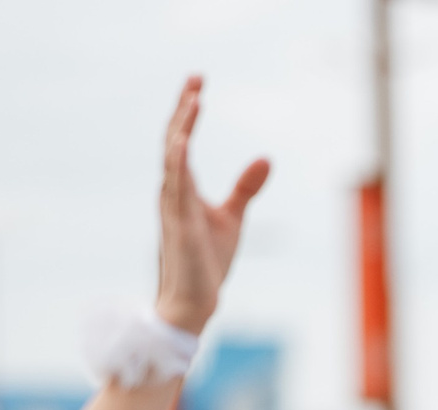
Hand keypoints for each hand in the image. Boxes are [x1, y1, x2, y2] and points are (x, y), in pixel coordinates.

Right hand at [154, 76, 268, 335]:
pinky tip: (183, 141)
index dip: (188, 112)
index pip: (181, 140)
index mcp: (183, 188)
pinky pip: (175, 188)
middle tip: (196, 79)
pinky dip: (178, 163)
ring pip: (172, 158)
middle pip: (173, 140)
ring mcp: (172, 207)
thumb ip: (245, 188)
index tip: (198, 84)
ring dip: (181, 128)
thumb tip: (265, 158)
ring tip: (193, 100)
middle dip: (183, 109)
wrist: (195, 303)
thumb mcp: (233, 218)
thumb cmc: (207, 262)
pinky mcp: (178, 225)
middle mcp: (172, 191)